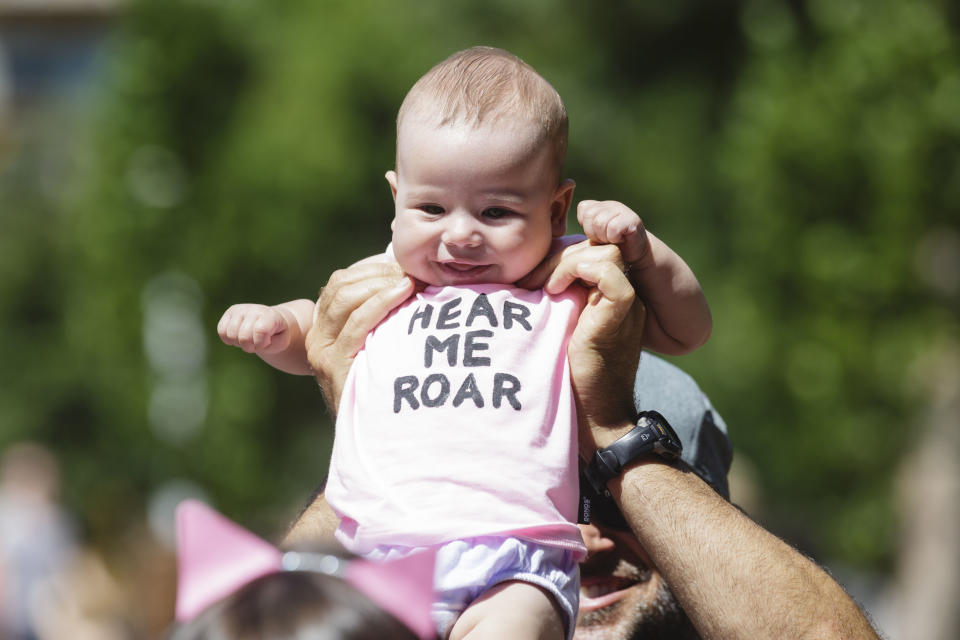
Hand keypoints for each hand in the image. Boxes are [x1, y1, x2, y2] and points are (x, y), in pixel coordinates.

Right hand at [218, 304, 290, 353]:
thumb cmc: (277, 335)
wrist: (272, 322)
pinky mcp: (230, 312)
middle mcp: (255, 309)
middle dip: (249, 346)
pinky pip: (221, 331)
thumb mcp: (281, 343)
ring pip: (231, 334)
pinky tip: (238, 337)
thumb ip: (272, 343)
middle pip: (243, 336)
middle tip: (256, 344)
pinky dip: (228, 339)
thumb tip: (258, 339)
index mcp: (270, 316)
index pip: (260, 331)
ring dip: (239, 343)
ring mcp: (241, 309)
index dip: (260, 344)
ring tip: (248, 340)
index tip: (265, 343)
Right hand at [305, 262, 415, 413]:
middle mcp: (317, 336)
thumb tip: (411, 279)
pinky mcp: (334, 365)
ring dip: (383, 282)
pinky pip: (358, 323)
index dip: (373, 268)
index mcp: (324, 326)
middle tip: (413, 271)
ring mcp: (322, 351)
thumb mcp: (378, 348)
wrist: (373, 436)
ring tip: (412, 280)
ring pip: (346, 298)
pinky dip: (382, 302)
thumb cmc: (384, 388)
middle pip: (341, 285)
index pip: (341, 281)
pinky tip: (405, 293)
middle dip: (380, 272)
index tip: (404, 264)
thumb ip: (381, 319)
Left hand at [518, 241, 645, 456]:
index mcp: (612, 296)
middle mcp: (624, 295)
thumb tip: (521, 281)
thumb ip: (556, 304)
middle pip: (597, 246)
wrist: (596, 418)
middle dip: (557, 255)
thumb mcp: (561, 331)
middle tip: (528, 280)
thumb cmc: (570, 380)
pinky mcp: (620, 316)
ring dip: (566, 262)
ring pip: (605, 252)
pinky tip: (555, 291)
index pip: (591, 250)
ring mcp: (626, 305)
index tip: (530, 276)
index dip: (560, 254)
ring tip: (540, 286)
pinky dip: (579, 272)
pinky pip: (610, 274)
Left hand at [577, 200, 651, 266]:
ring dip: (603, 236)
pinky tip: (619, 240)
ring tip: (610, 241)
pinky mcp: (632, 220)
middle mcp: (610, 205)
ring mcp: (622, 211)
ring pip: (600, 221)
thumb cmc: (607, 251)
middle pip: (590, 214)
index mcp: (599, 207)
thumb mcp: (588, 239)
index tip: (595, 236)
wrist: (634, 257)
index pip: (584, 208)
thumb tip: (554, 228)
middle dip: (594, 232)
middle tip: (604, 240)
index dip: (587, 225)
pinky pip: (613, 227)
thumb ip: (575, 233)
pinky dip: (614, 237)